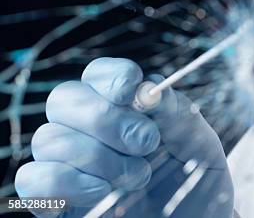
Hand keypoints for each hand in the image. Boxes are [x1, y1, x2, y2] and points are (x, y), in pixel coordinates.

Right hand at [15, 58, 233, 216]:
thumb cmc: (195, 180)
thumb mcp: (200, 144)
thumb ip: (179, 114)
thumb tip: (151, 87)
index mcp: (124, 106)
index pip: (98, 74)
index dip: (111, 77)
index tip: (133, 91)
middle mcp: (89, 129)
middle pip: (64, 98)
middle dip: (104, 118)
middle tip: (146, 142)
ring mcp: (70, 163)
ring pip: (49, 138)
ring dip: (98, 156)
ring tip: (138, 176)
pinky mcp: (57, 199)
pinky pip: (32, 179)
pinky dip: (66, 182)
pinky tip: (102, 191)